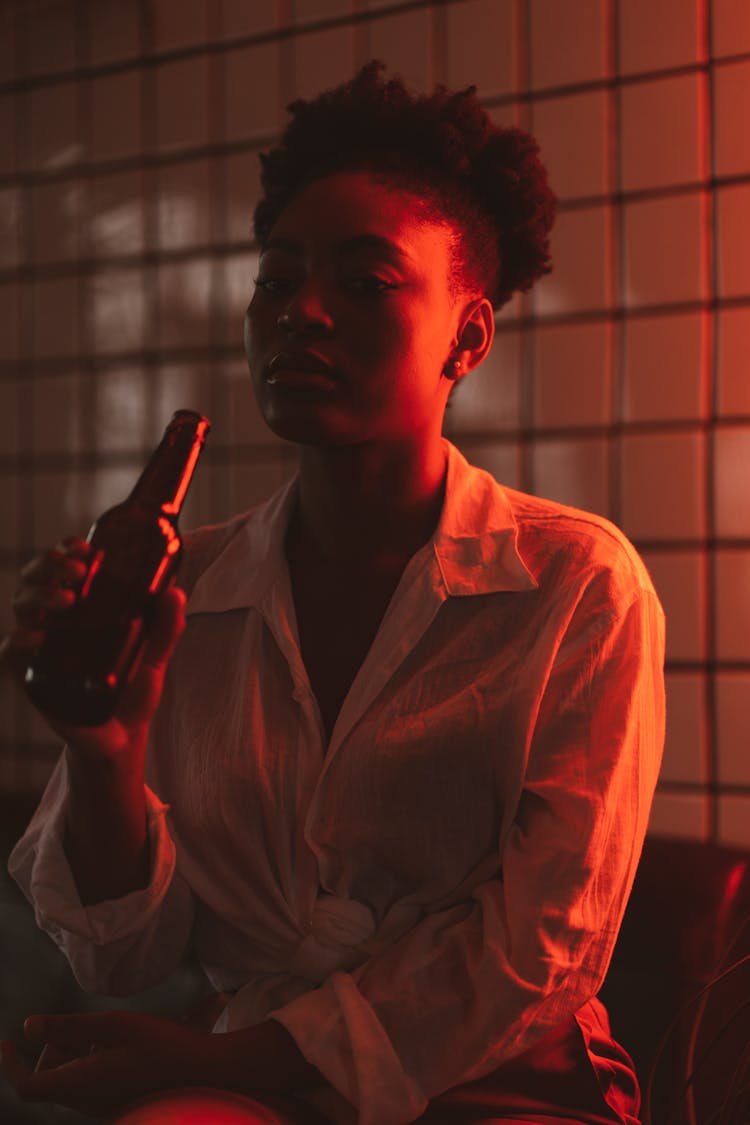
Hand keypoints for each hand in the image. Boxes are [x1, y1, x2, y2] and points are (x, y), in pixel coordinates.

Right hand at [0, 537, 185, 761]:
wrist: (122, 737)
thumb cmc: (132, 691)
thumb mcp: (154, 656)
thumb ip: (166, 627)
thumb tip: (176, 592)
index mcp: (83, 608)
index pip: (64, 567)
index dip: (65, 550)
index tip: (84, 546)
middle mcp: (57, 621)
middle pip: (36, 578)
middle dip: (50, 564)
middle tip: (77, 570)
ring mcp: (42, 647)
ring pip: (22, 605)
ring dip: (40, 593)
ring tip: (68, 598)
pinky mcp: (32, 675)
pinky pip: (11, 651)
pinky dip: (20, 639)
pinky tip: (39, 635)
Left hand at [0, 1011, 221, 1115]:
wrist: (208, 1077)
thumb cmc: (162, 1046)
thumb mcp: (114, 1025)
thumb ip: (69, 1026)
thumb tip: (28, 1026)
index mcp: (80, 1085)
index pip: (26, 1085)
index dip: (9, 1065)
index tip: (4, 1042)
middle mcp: (86, 1103)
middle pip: (50, 1078)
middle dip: (55, 1048)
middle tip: (81, 1023)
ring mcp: (103, 1107)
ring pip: (71, 1079)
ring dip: (77, 1053)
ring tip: (109, 1030)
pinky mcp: (118, 1103)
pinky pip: (91, 1084)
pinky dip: (94, 1062)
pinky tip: (123, 1045)